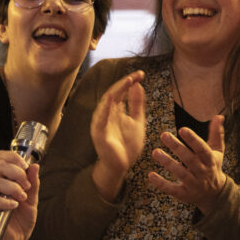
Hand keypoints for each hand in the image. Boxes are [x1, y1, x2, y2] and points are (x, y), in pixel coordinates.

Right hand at [0, 150, 39, 239]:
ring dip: (13, 188)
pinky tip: (15, 205)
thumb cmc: (23, 217)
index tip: (25, 165)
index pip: (2, 158)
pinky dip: (5, 201)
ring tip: (22, 197)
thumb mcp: (33, 198)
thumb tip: (35, 166)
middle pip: (0, 166)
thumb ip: (33, 182)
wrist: (18, 237)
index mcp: (7, 178)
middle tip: (26, 185)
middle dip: (16, 172)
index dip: (12, 157)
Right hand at [90, 70, 146, 200]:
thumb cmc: (127, 145)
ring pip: (106, 102)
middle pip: (114, 93)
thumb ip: (136, 104)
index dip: (130, 81)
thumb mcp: (137, 121)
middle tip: (136, 75)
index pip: (121, 91)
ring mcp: (101, 122)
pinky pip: (100, 118)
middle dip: (125, 83)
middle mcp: (107, 113)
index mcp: (115, 110)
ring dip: (116, 91)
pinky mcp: (98, 132)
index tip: (141, 74)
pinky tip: (110, 98)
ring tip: (127, 81)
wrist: (120, 166)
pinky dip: (104, 108)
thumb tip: (138, 85)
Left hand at [148, 115, 226, 214]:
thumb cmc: (212, 166)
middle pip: (189, 159)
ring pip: (180, 173)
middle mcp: (203, 172)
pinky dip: (161, 183)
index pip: (202, 149)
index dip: (193, 140)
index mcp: (210, 160)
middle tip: (164, 134)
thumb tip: (219, 116)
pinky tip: (151, 175)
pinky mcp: (185, 195)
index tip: (182, 129)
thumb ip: (216, 134)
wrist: (214, 194)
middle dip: (177, 147)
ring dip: (167, 162)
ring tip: (155, 152)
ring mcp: (194, 184)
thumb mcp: (217, 151)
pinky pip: (172, 189)